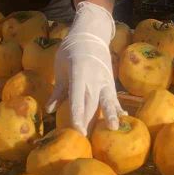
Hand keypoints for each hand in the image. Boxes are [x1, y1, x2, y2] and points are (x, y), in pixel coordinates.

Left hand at [47, 2, 124, 134]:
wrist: (92, 34)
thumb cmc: (71, 50)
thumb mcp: (61, 66)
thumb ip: (58, 90)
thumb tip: (49, 109)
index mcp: (78, 73)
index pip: (77, 98)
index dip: (77, 115)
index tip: (77, 130)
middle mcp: (93, 78)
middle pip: (91, 104)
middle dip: (89, 122)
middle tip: (87, 140)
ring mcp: (104, 80)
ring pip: (107, 100)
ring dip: (109, 115)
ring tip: (113, 128)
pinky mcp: (110, 82)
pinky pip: (114, 96)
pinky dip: (118, 107)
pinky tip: (124, 117)